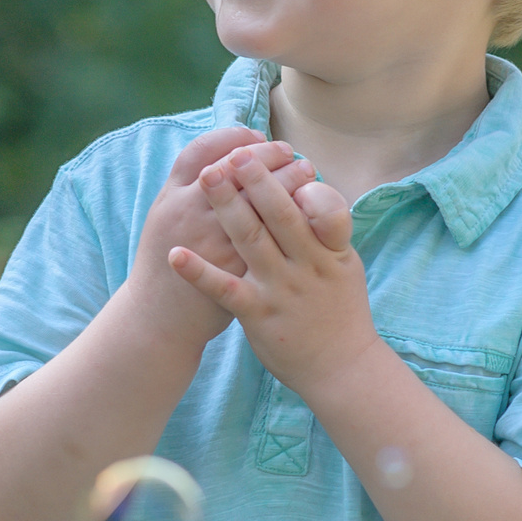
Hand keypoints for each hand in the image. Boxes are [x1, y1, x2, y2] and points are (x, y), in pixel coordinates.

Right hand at [126, 129, 316, 348]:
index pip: (206, 149)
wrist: (157, 321)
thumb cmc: (163, 267)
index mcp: (172, 196)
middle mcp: (190, 212)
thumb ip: (190, 187)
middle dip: (268, 155)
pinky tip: (306, 213)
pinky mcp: (234, 271)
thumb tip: (224, 156)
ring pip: (257, 199)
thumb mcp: (166, 217)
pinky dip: (292, 221)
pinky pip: (271, 239)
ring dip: (287, 181)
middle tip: (290, 151)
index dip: (236, 137)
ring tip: (308, 172)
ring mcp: (213, 242)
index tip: (258, 137)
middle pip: (236, 167)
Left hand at [170, 147, 377, 397]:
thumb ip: (327, 229)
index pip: (321, 205)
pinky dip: (199, 272)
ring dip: (226, 206)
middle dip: (256, 178)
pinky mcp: (258, 313)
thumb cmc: (340, 310)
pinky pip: (224, 289)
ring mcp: (281, 288)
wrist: (341, 367)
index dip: (296, 180)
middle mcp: (307, 264)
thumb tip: (307, 186)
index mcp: (330, 249)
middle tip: (236, 153)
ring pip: (250, 239)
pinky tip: (177, 255)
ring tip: (207, 178)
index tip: (278, 153)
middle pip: (279, 213)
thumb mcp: (345, 264)